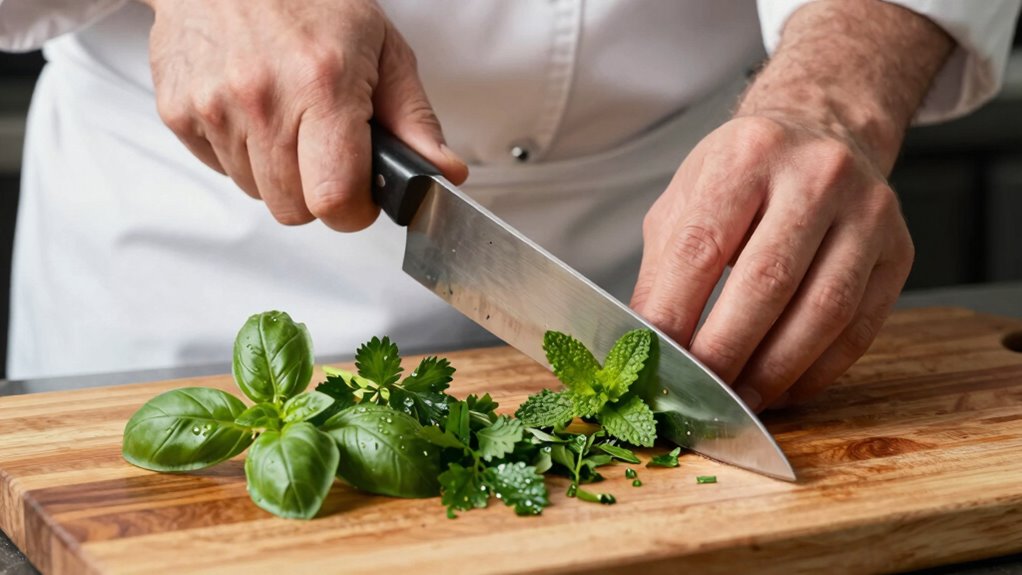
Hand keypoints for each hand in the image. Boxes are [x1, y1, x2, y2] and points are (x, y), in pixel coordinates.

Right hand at [143, 0, 466, 229]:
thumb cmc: (311, 0)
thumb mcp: (382, 49)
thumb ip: (414, 121)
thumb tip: (444, 174)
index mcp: (323, 86)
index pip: (334, 198)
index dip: (354, 211)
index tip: (361, 197)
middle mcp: (263, 100)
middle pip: (294, 210)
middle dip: (318, 194)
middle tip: (327, 152)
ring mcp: (214, 107)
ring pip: (258, 194)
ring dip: (279, 173)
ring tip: (288, 120)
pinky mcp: (178, 112)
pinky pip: (221, 169)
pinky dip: (242, 153)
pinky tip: (254, 111)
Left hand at [631, 114, 912, 410]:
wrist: (824, 131)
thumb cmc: (743, 174)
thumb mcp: (686, 199)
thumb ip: (664, 269)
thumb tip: (646, 343)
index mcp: (748, 154)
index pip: (702, 247)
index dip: (675, 314)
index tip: (655, 360)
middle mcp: (817, 175)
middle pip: (767, 283)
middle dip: (726, 352)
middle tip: (696, 394)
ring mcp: (868, 212)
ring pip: (823, 312)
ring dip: (774, 371)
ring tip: (738, 400)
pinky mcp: (898, 251)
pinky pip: (860, 329)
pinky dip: (818, 371)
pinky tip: (783, 388)